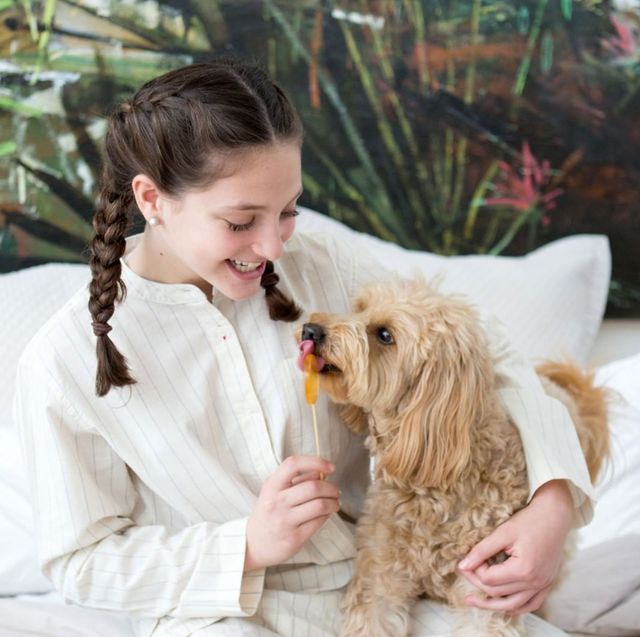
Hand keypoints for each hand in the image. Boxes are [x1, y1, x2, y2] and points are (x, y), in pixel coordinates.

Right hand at [245, 455, 338, 570]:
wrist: (253, 544)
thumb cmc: (268, 513)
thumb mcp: (274, 491)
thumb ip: (296, 480)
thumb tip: (320, 472)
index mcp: (271, 486)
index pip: (293, 465)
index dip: (315, 462)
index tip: (331, 467)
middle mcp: (276, 502)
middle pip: (313, 487)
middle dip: (331, 488)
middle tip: (336, 491)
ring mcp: (285, 521)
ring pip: (320, 505)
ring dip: (334, 502)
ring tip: (335, 502)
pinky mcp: (295, 538)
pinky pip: (319, 521)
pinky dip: (328, 514)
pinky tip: (327, 513)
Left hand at [458, 480, 573, 613]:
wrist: (554, 516)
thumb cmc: (529, 521)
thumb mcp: (502, 533)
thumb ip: (481, 551)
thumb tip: (462, 566)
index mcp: (524, 570)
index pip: (490, 579)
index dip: (474, 570)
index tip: (466, 558)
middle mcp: (535, 583)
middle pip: (499, 593)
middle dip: (477, 583)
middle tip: (463, 572)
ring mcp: (543, 585)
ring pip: (514, 605)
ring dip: (493, 605)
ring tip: (474, 601)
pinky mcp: (547, 584)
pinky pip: (531, 604)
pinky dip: (515, 607)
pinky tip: (502, 605)